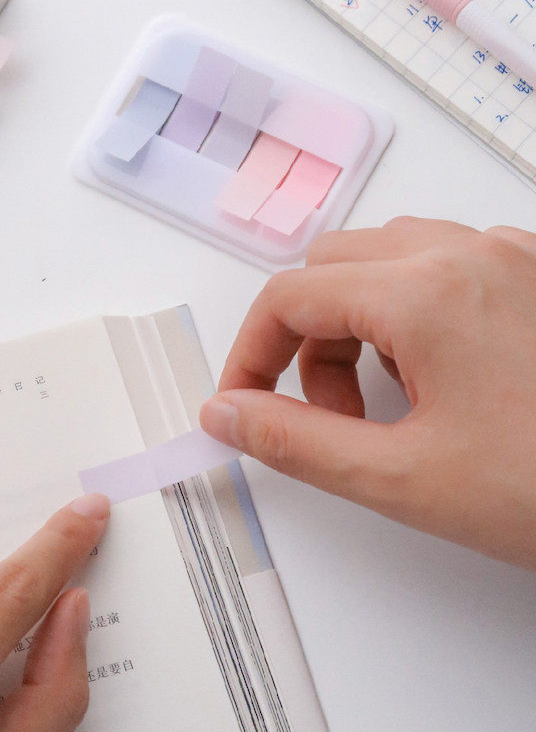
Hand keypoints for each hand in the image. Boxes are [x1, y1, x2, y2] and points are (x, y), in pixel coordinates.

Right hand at [201, 217, 535, 568]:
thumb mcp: (402, 477)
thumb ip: (293, 442)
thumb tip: (226, 414)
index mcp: (426, 293)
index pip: (287, 296)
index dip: (249, 354)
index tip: (244, 404)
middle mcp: (468, 254)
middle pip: (330, 269)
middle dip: (304, 342)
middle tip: (326, 414)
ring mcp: (509, 258)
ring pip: (382, 264)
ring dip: (355, 328)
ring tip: (386, 402)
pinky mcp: (533, 276)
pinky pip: (438, 268)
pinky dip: (406, 316)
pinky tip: (438, 377)